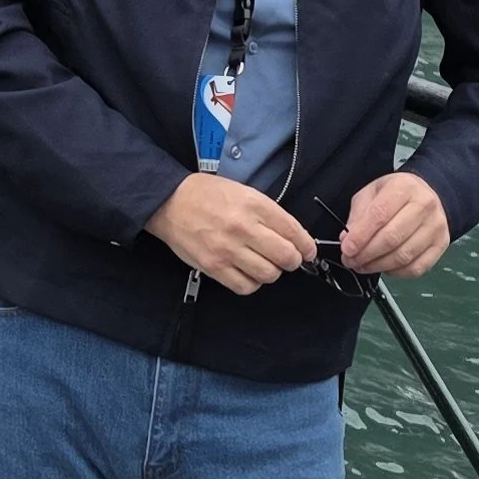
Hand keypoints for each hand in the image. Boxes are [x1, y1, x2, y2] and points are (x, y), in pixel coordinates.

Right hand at [147, 175, 317, 295]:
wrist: (170, 202)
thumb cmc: (207, 195)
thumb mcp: (244, 192)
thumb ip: (269, 213)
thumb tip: (293, 236)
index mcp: (254, 205)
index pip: (293, 232)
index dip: (306, 246)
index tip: (307, 251)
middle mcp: (243, 228)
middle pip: (286, 257)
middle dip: (293, 260)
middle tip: (288, 259)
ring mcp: (228, 250)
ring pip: (269, 274)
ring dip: (272, 272)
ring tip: (265, 263)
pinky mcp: (214, 267)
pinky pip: (246, 286)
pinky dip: (252, 282)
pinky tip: (248, 272)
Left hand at [341, 172, 450, 280]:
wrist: (428, 194)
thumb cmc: (397, 194)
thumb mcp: (372, 193)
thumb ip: (358, 215)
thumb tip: (348, 240)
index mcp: (404, 187)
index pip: (380, 215)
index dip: (361, 236)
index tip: (347, 249)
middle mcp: (424, 205)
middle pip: (392, 238)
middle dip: (366, 254)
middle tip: (351, 260)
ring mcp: (435, 226)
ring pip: (404, 256)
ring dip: (378, 266)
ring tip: (363, 265)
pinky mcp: (440, 244)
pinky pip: (416, 268)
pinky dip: (396, 273)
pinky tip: (385, 267)